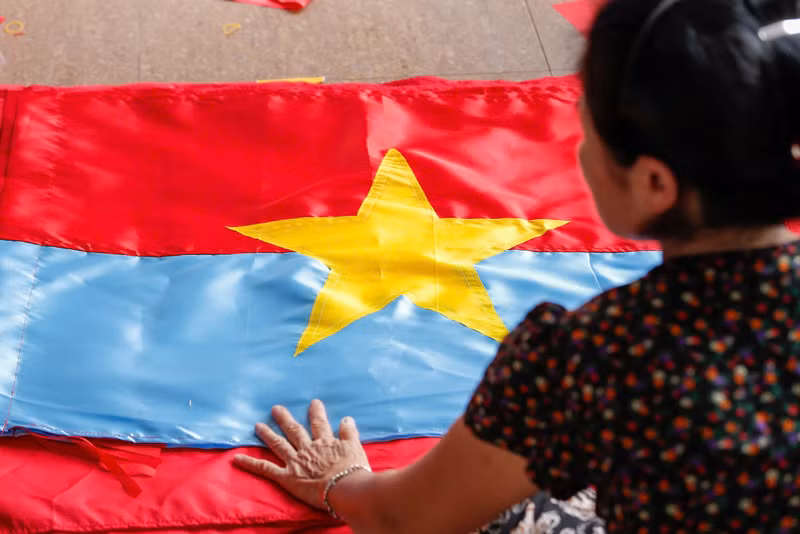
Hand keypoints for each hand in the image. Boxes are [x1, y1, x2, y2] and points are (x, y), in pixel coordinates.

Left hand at [233, 399, 370, 510]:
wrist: (344, 487)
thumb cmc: (353, 470)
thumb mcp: (355, 448)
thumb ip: (349, 432)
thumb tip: (346, 419)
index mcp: (324, 442)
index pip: (319, 424)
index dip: (316, 412)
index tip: (313, 402)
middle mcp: (307, 448)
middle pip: (294, 430)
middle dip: (285, 419)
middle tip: (275, 408)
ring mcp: (295, 461)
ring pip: (278, 444)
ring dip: (267, 434)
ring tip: (257, 426)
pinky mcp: (286, 477)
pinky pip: (265, 468)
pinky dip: (251, 463)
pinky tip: (237, 458)